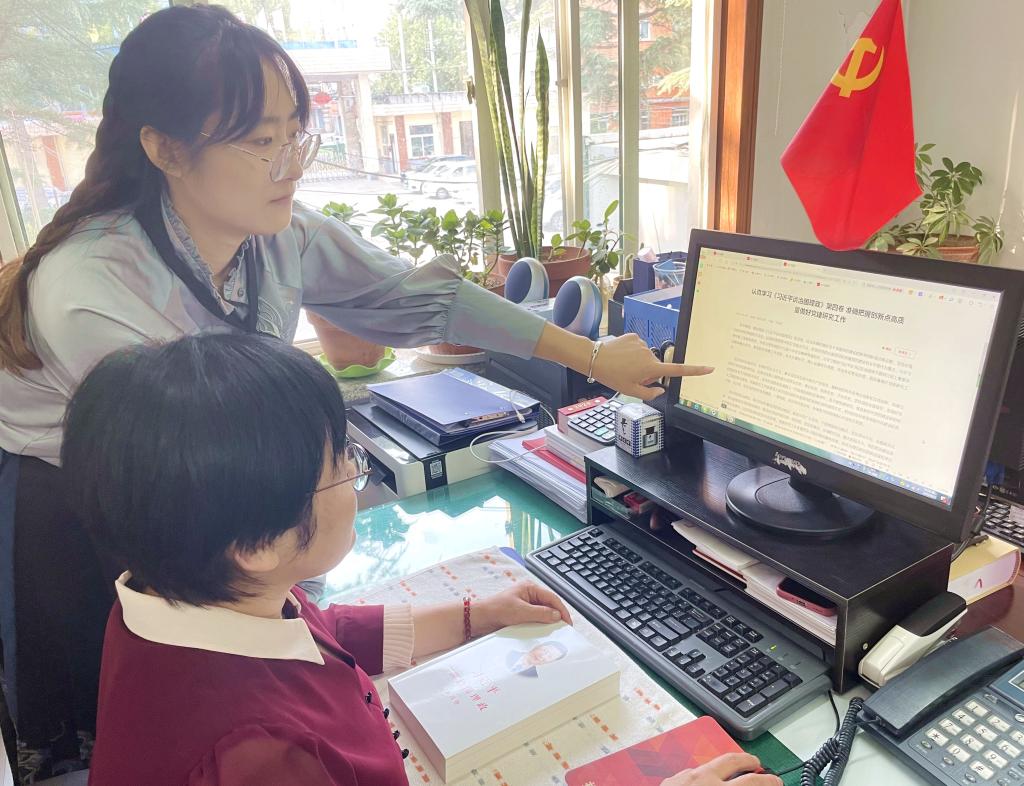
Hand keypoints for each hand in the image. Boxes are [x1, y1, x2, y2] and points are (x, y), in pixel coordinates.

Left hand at [473, 582, 571, 635]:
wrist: (478, 619)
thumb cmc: (495, 609)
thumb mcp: (521, 611)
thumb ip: (540, 613)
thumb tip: (556, 615)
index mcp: (530, 588)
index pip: (552, 598)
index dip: (561, 610)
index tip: (567, 622)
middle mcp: (528, 596)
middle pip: (549, 606)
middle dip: (556, 617)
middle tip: (563, 630)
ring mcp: (524, 606)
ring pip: (542, 615)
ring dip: (547, 623)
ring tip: (554, 634)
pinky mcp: (520, 616)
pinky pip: (534, 621)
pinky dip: (539, 627)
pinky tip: (541, 635)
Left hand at [590, 333, 712, 399]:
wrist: (595, 358)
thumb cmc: (612, 376)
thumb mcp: (631, 391)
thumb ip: (650, 393)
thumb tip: (660, 389)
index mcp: (652, 368)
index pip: (678, 370)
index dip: (695, 370)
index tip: (709, 368)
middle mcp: (650, 354)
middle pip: (656, 366)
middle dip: (647, 372)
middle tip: (630, 376)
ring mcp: (642, 344)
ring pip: (646, 357)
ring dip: (638, 362)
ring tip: (623, 366)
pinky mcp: (634, 336)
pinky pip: (638, 347)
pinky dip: (632, 352)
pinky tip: (621, 356)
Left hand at [660, 753, 780, 785]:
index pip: (752, 782)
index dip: (768, 781)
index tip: (776, 782)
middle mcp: (702, 780)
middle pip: (731, 761)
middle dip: (748, 760)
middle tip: (757, 764)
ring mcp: (684, 777)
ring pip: (710, 764)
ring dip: (725, 767)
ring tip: (734, 772)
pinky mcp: (671, 780)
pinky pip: (692, 773)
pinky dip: (704, 776)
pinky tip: (706, 785)